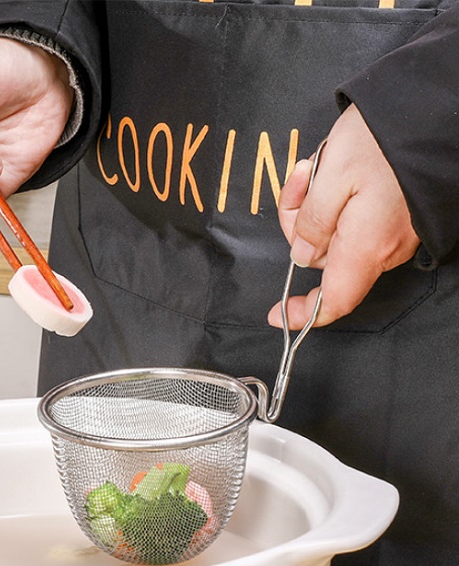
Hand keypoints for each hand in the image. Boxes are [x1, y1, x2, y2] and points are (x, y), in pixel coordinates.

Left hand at [269, 104, 420, 328]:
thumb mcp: (330, 178)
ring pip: (335, 238)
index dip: (304, 313)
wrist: (429, 107)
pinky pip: (354, 223)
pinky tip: (332, 170)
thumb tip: (302, 256)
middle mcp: (385, 248)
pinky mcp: (396, 219)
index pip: (335, 300)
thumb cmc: (379, 138)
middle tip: (299, 183)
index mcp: (366, 246)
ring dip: (314, 207)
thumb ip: (311, 225)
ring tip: (316, 167)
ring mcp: (394, 234)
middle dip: (299, 227)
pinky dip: (335, 201)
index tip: (278, 315)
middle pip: (324, 260)